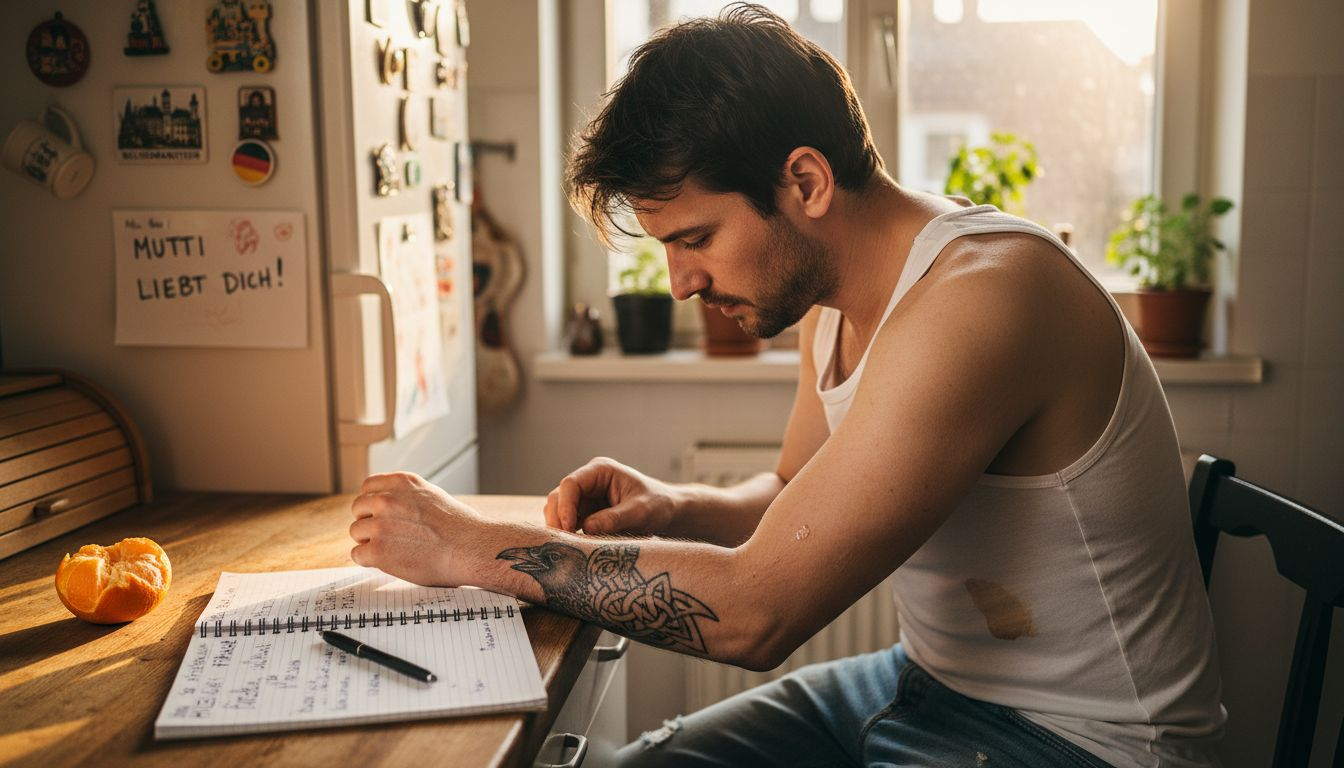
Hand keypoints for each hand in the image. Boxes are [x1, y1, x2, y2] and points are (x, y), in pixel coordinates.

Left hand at [349, 471, 484, 585]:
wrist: (470, 549)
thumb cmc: (459, 527)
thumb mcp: (432, 496)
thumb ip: (407, 496)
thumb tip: (390, 506)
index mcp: (402, 482)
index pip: (368, 486)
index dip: (372, 503)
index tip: (379, 514)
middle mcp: (387, 499)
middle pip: (358, 508)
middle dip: (369, 521)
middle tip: (387, 536)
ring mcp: (380, 525)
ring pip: (356, 532)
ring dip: (369, 542)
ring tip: (392, 549)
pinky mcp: (378, 550)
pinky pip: (358, 555)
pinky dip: (369, 561)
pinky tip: (388, 561)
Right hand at [545, 457, 678, 534]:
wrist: (669, 513)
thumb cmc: (658, 506)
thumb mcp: (640, 512)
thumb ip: (615, 518)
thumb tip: (587, 528)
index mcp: (601, 471)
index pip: (571, 484)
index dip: (565, 505)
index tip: (569, 528)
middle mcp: (589, 481)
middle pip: (559, 496)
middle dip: (558, 518)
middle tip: (563, 543)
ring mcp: (586, 498)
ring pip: (559, 511)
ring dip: (561, 528)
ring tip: (570, 547)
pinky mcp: (587, 513)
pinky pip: (569, 523)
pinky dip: (568, 534)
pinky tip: (576, 547)